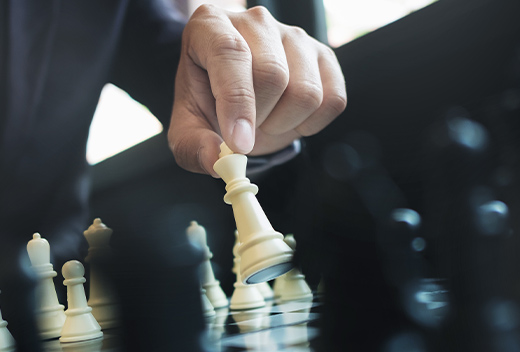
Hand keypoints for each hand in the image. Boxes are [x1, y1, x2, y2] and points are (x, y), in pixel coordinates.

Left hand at [168, 5, 346, 175]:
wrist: (234, 99)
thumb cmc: (208, 105)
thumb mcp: (187, 128)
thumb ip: (194, 146)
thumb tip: (217, 161)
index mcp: (211, 26)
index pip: (231, 53)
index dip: (237, 101)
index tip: (238, 143)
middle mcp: (256, 21)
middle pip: (272, 75)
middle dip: (259, 118)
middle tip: (244, 129)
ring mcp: (295, 36)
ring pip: (306, 92)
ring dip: (284, 123)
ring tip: (264, 119)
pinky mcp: (324, 56)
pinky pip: (333, 100)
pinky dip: (310, 124)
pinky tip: (288, 118)